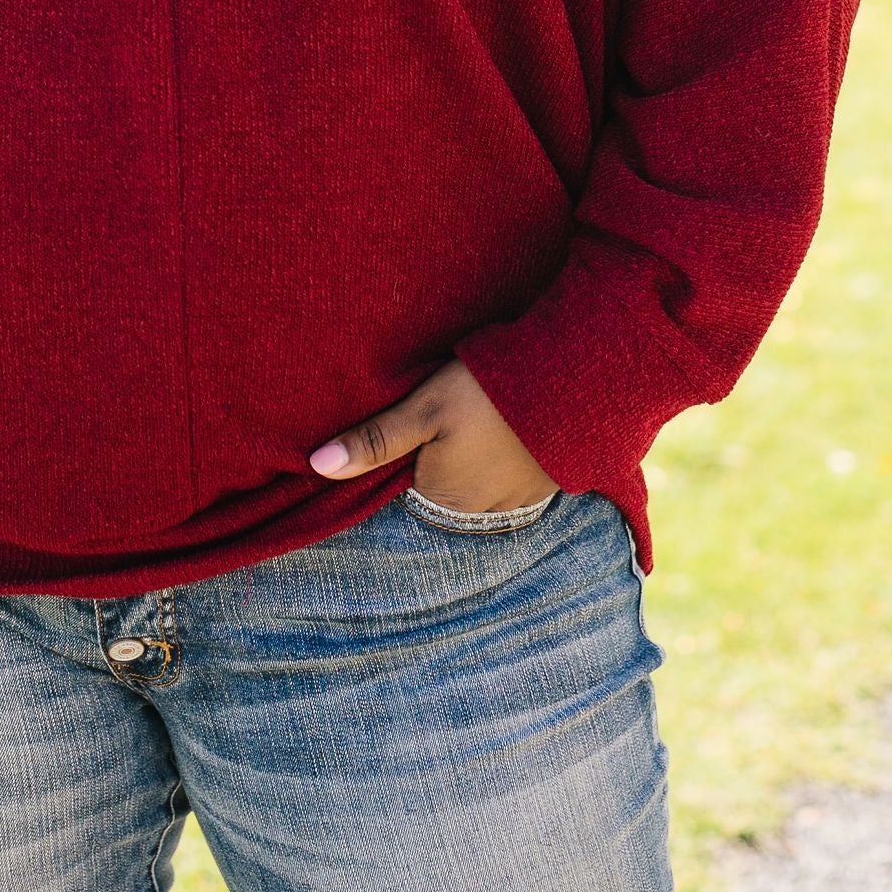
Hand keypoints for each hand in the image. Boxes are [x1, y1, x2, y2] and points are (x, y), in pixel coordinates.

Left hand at [308, 357, 555, 515]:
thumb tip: (317, 465)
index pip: (410, 487)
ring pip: (483, 482)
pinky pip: (516, 477)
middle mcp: (483, 511)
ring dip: (478, 458)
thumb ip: (374, 440)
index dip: (408, 456)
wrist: (573, 379)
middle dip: (443, 459)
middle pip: (447, 486)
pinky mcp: (550, 483)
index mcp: (446, 499)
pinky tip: (509, 426)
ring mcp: (521, 500)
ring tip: (479, 418)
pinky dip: (509, 457)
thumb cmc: (488, 394)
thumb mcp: (423, 409)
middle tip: (450, 415)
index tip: (415, 426)